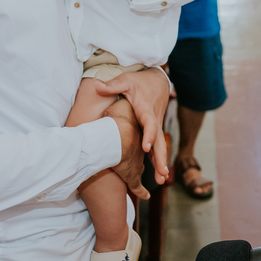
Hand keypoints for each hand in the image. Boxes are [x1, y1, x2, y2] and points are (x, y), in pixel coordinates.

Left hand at [101, 68, 169, 183]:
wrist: (158, 81)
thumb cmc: (140, 81)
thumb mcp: (127, 80)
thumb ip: (113, 85)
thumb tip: (98, 86)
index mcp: (146, 109)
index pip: (149, 124)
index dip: (149, 135)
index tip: (145, 147)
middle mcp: (154, 120)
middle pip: (159, 141)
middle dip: (161, 157)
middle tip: (162, 173)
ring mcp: (156, 126)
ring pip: (160, 146)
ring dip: (161, 163)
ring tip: (162, 180)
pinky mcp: (155, 129)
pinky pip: (158, 146)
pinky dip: (159, 159)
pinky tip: (159, 174)